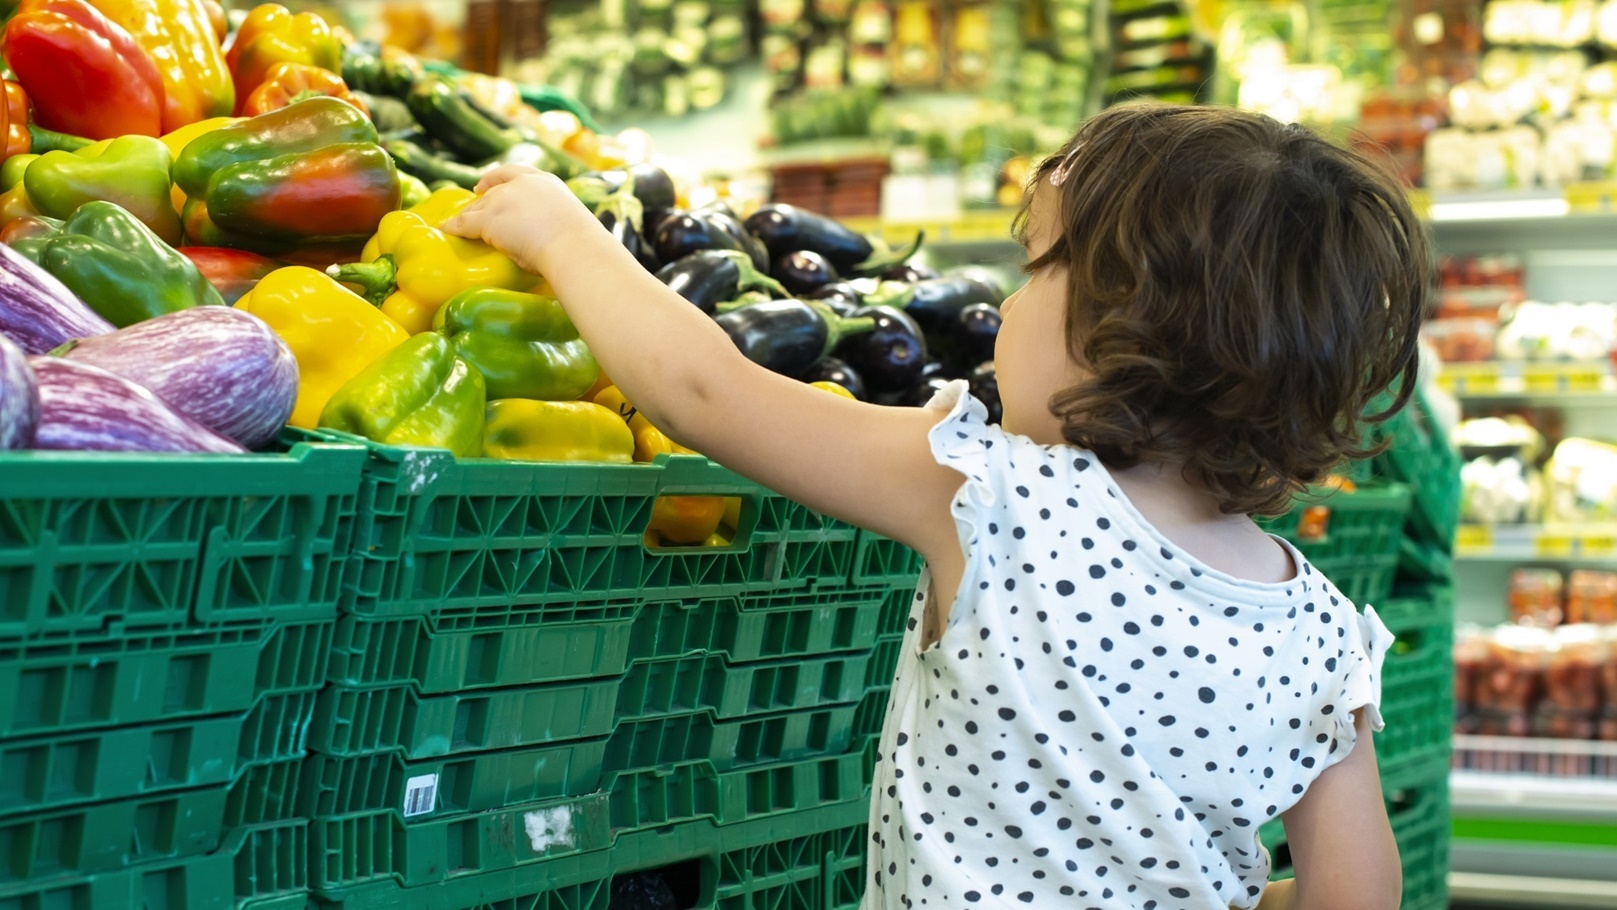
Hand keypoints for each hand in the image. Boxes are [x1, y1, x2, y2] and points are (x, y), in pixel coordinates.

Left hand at [441, 165, 596, 273]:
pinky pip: (465, 223)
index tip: (484, 185)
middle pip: (493, 191)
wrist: (575, 249)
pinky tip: (446, 229)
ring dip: (468, 216)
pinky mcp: (490, 219)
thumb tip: (551, 237)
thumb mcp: (570, 222)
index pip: (515, 173)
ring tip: (457, 224)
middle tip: (471, 210)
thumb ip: (554, 222)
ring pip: (479, 208)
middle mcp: (523, 184)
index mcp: (546, 182)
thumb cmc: (581, 245)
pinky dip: (454, 227)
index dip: (496, 178)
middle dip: (480, 201)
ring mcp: (504, 199)